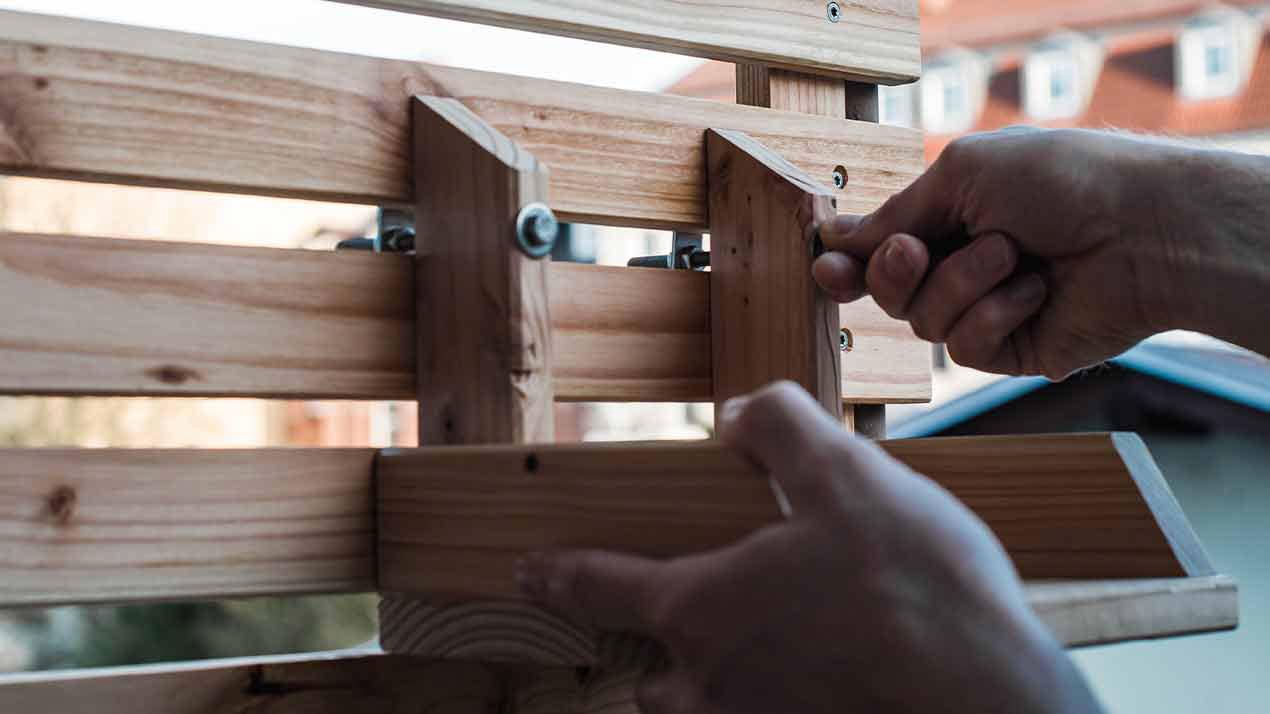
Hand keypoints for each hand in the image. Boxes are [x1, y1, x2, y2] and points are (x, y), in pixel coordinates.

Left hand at [515, 382, 1100, 713]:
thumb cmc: (916, 588)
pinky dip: (776, 706)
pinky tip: (825, 680)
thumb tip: (741, 414)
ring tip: (761, 658)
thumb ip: (779, 426)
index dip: (560, 575)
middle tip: (687, 628)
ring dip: (711, 693)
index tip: (529, 571)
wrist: (993, 700)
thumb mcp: (845, 473)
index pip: (601, 586)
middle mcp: (716, 686)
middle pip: (651, 681)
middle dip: (657, 657)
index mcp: (702, 610)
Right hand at [814, 127, 1202, 379]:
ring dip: (961, 282)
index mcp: (949, 220)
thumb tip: (835, 236)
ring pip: (921, 322)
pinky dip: (995, 313)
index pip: (878, 251)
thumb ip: (896, 212)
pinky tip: (1036, 291)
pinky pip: (965, 346)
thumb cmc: (1061, 181)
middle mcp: (961, 267)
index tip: (824, 266)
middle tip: (917, 249)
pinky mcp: (1011, 349)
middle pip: (886, 293)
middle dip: (894, 273)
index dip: (846, 265)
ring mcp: (985, 311)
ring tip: (1013, 254)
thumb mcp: (962, 175)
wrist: (1141, 229)